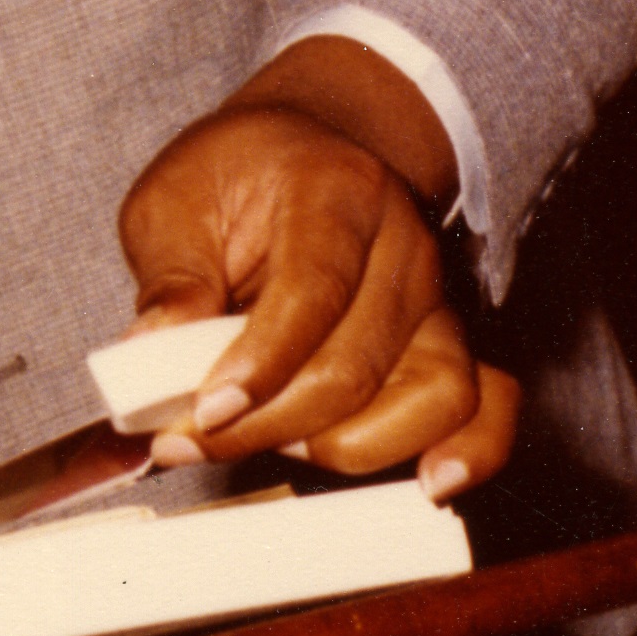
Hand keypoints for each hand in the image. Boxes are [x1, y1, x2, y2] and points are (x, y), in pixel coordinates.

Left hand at [115, 43, 517, 500]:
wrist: (306, 151)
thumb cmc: (236, 179)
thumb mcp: (173, 203)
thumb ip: (169, 279)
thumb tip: (146, 359)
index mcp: (337, 191)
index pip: (312, 291)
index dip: (260, 364)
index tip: (205, 412)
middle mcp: (405, 245)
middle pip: (358, 363)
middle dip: (270, 422)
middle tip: (190, 439)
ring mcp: (439, 299)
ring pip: (430, 396)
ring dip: (342, 445)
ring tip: (269, 442)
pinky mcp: (454, 343)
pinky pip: (490, 405)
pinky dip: (471, 452)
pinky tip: (428, 484)